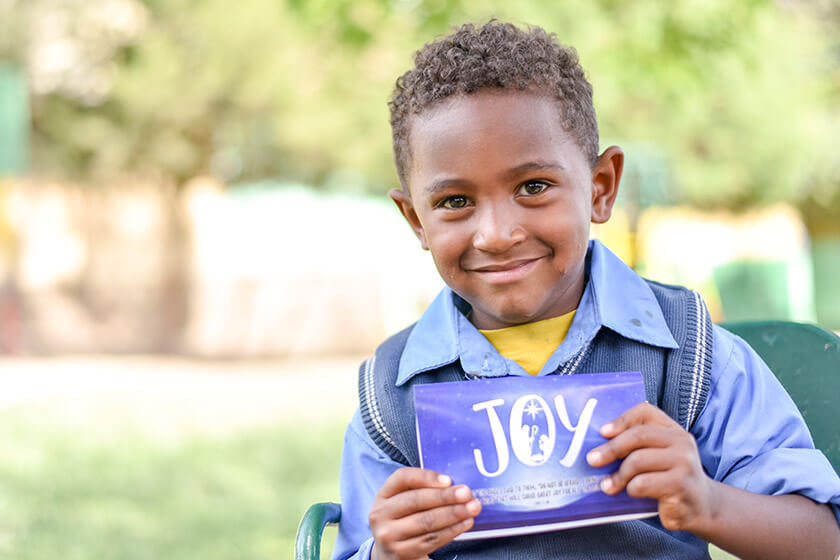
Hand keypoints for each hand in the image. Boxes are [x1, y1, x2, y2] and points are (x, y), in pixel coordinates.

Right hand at [369, 467, 481, 559]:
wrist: (389, 552)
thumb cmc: (404, 519)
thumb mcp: (404, 501)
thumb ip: (423, 490)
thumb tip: (454, 486)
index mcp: (383, 495)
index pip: (402, 478)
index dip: (426, 477)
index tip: (448, 479)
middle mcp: (381, 514)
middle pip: (416, 500)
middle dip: (445, 496)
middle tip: (467, 493)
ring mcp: (389, 535)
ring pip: (426, 522)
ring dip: (453, 514)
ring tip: (472, 508)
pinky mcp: (402, 553)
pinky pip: (431, 540)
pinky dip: (451, 531)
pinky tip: (465, 524)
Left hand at [586, 402, 715, 532]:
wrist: (701, 507)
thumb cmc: (669, 478)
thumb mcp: (658, 456)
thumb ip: (638, 446)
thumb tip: (599, 445)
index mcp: (673, 430)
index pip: (645, 412)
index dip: (621, 420)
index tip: (602, 432)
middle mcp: (682, 442)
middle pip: (637, 436)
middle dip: (610, 448)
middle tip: (592, 460)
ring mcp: (684, 463)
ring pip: (637, 461)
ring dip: (617, 476)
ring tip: (608, 486)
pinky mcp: (680, 486)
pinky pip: (642, 483)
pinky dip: (631, 489)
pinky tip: (632, 493)